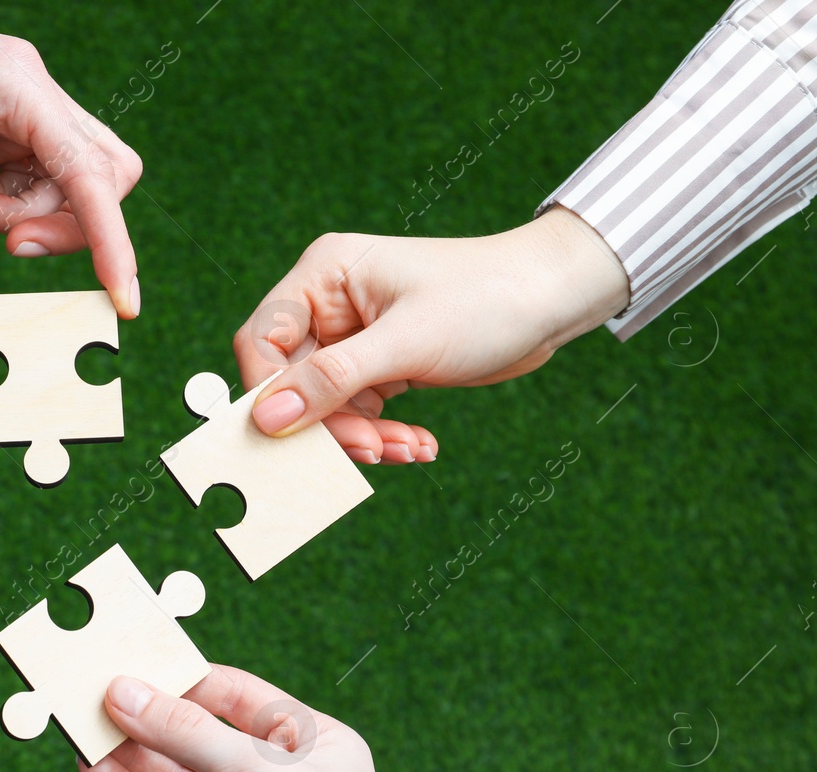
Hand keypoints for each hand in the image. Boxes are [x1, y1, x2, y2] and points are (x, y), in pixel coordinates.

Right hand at [81, 667, 457, 771]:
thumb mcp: (262, 771)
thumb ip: (187, 734)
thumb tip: (123, 693)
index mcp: (303, 739)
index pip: (228, 694)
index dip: (177, 678)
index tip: (125, 662)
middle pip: (194, 738)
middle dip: (143, 717)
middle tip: (86, 692)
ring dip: (127, 756)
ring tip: (77, 726)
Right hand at [235, 206, 628, 462]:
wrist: (554, 299)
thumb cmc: (486, 299)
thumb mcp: (405, 342)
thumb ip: (332, 380)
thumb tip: (266, 417)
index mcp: (322, 276)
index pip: (262, 341)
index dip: (270, 392)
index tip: (294, 435)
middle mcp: (329, 304)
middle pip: (293, 383)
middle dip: (332, 425)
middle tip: (371, 451)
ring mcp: (353, 336)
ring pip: (328, 407)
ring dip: (364, 436)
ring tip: (410, 448)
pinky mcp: (380, 363)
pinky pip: (360, 412)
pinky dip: (385, 433)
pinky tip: (419, 444)